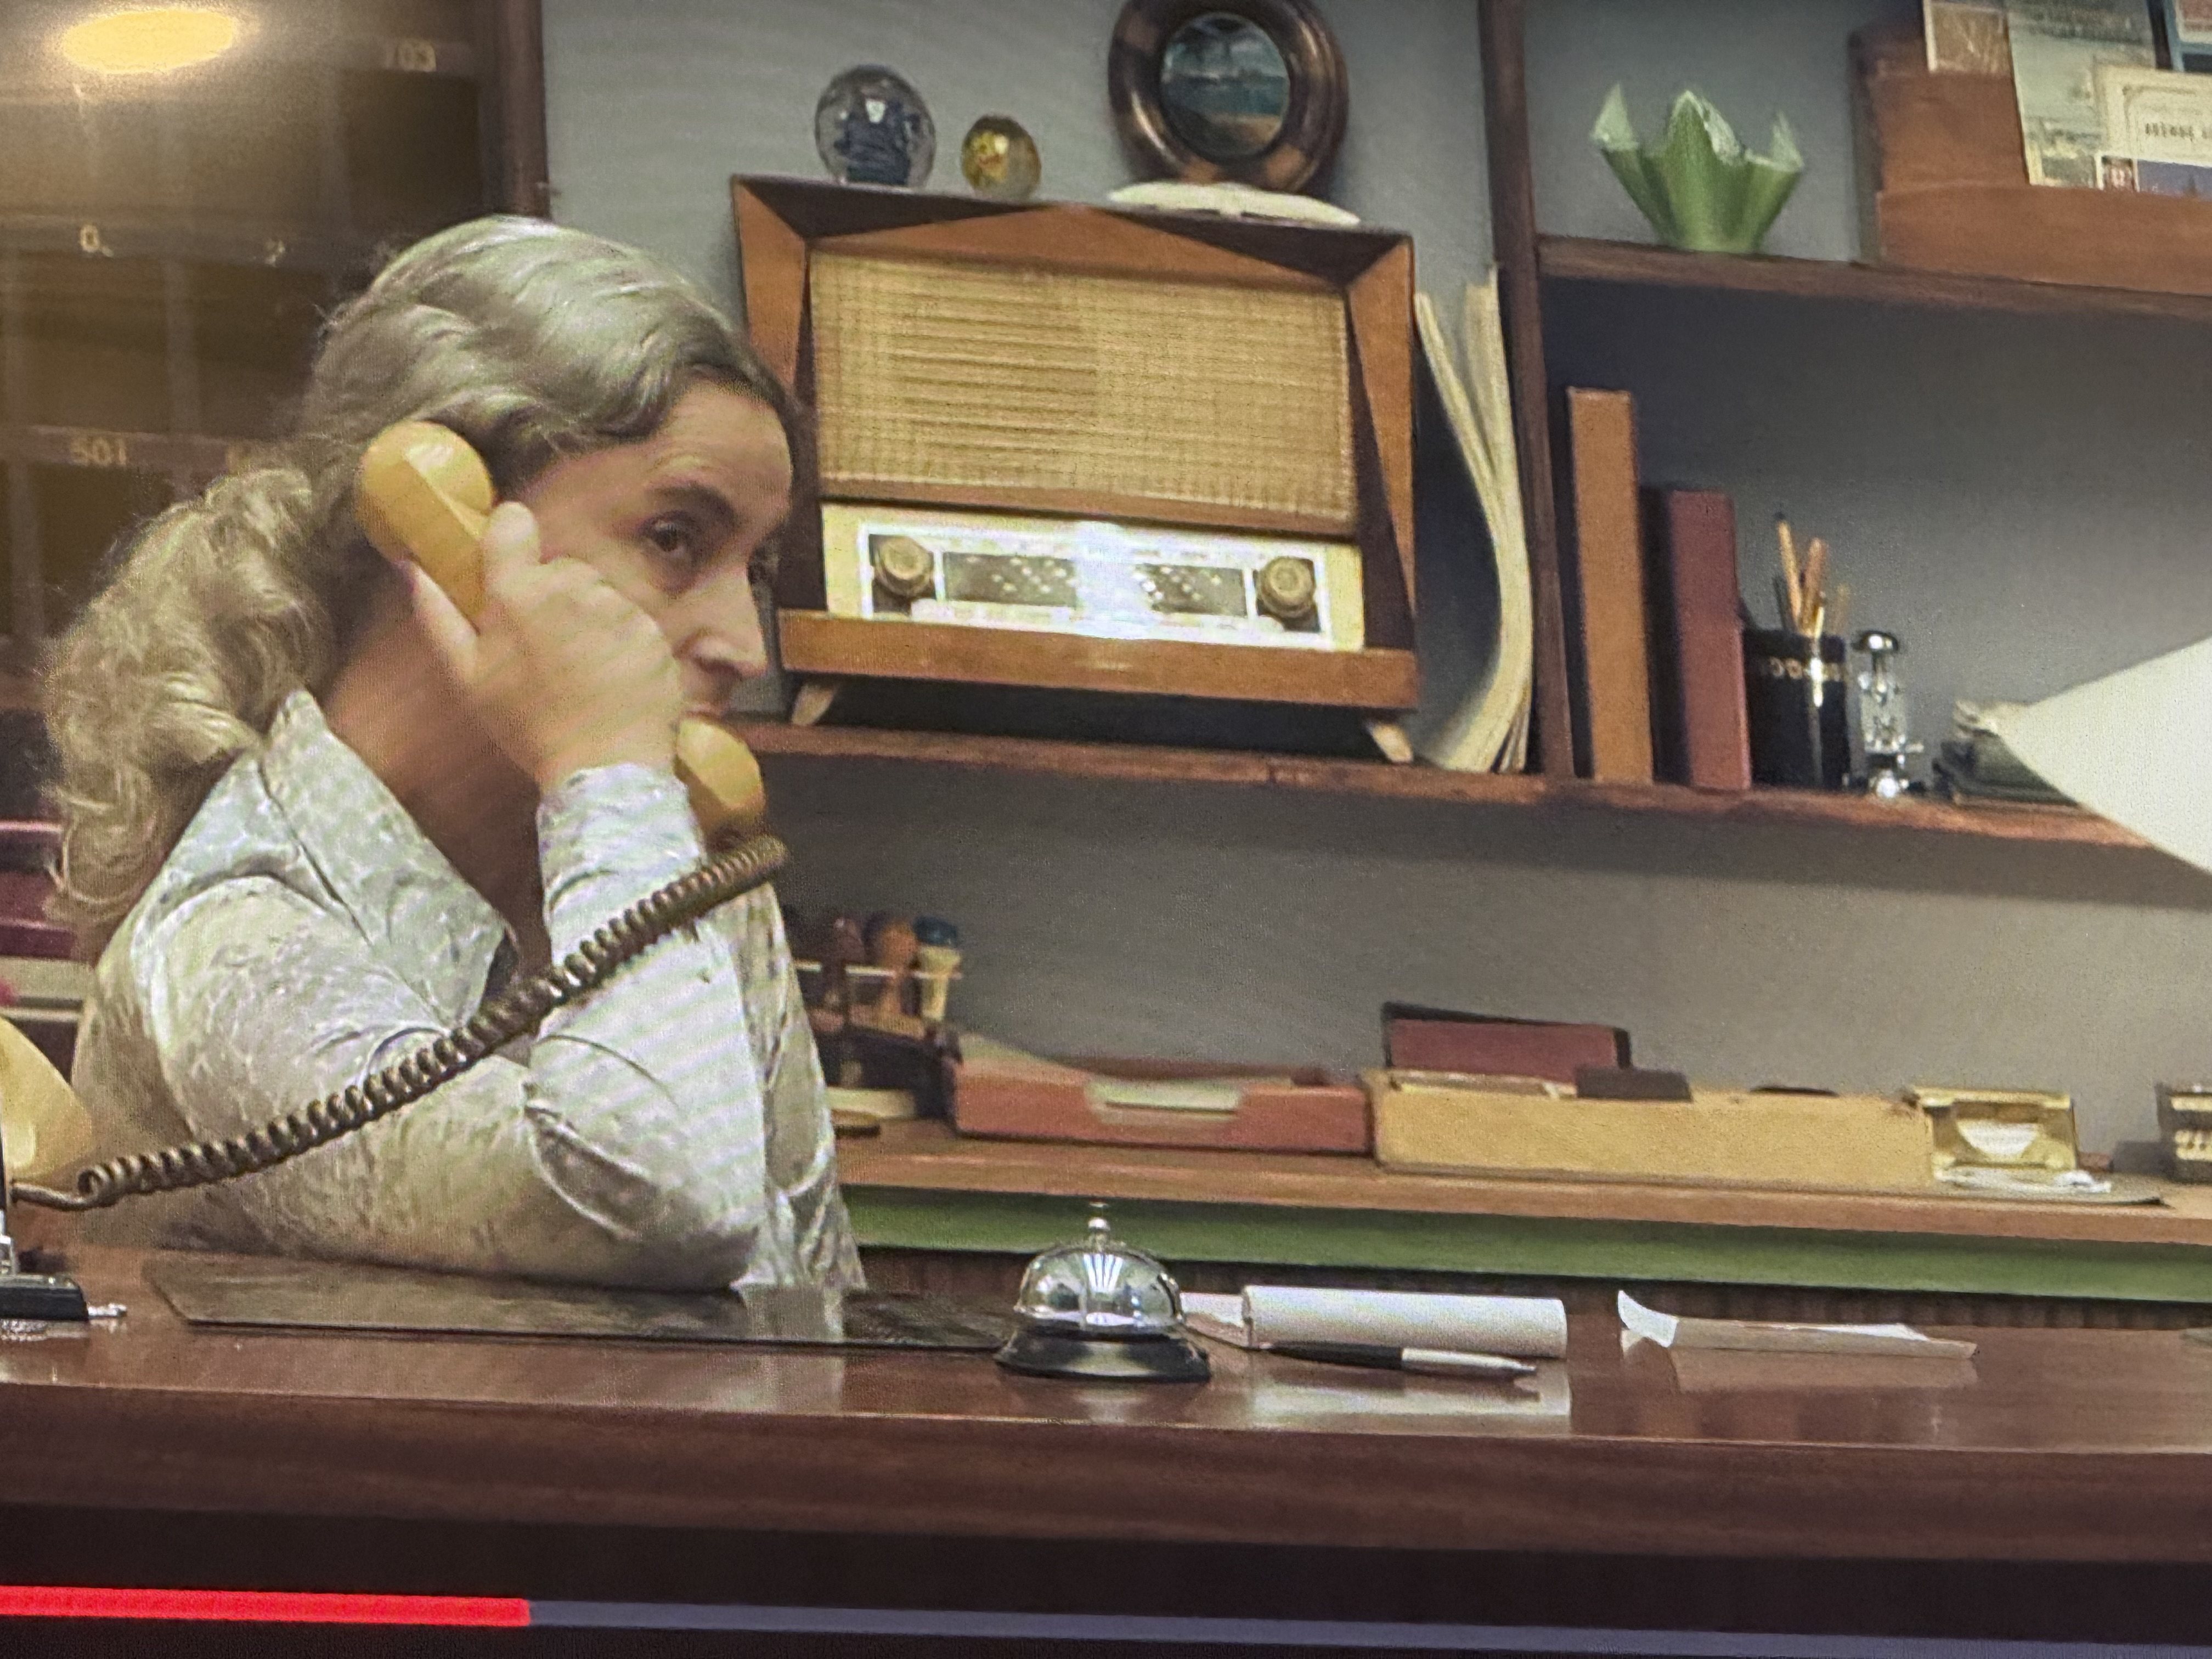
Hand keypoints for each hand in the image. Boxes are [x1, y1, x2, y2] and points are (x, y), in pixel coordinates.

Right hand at [408, 501, 681, 791]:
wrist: (604, 769)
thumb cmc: (527, 727)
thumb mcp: (467, 678)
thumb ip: (436, 615)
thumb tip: (409, 567)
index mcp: (518, 593)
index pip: (514, 521)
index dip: (511, 537)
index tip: (510, 568)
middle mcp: (573, 588)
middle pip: (561, 567)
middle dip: (552, 596)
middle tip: (545, 650)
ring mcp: (619, 608)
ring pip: (600, 594)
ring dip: (590, 620)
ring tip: (580, 672)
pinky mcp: (655, 630)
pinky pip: (633, 621)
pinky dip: (623, 643)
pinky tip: (612, 680)